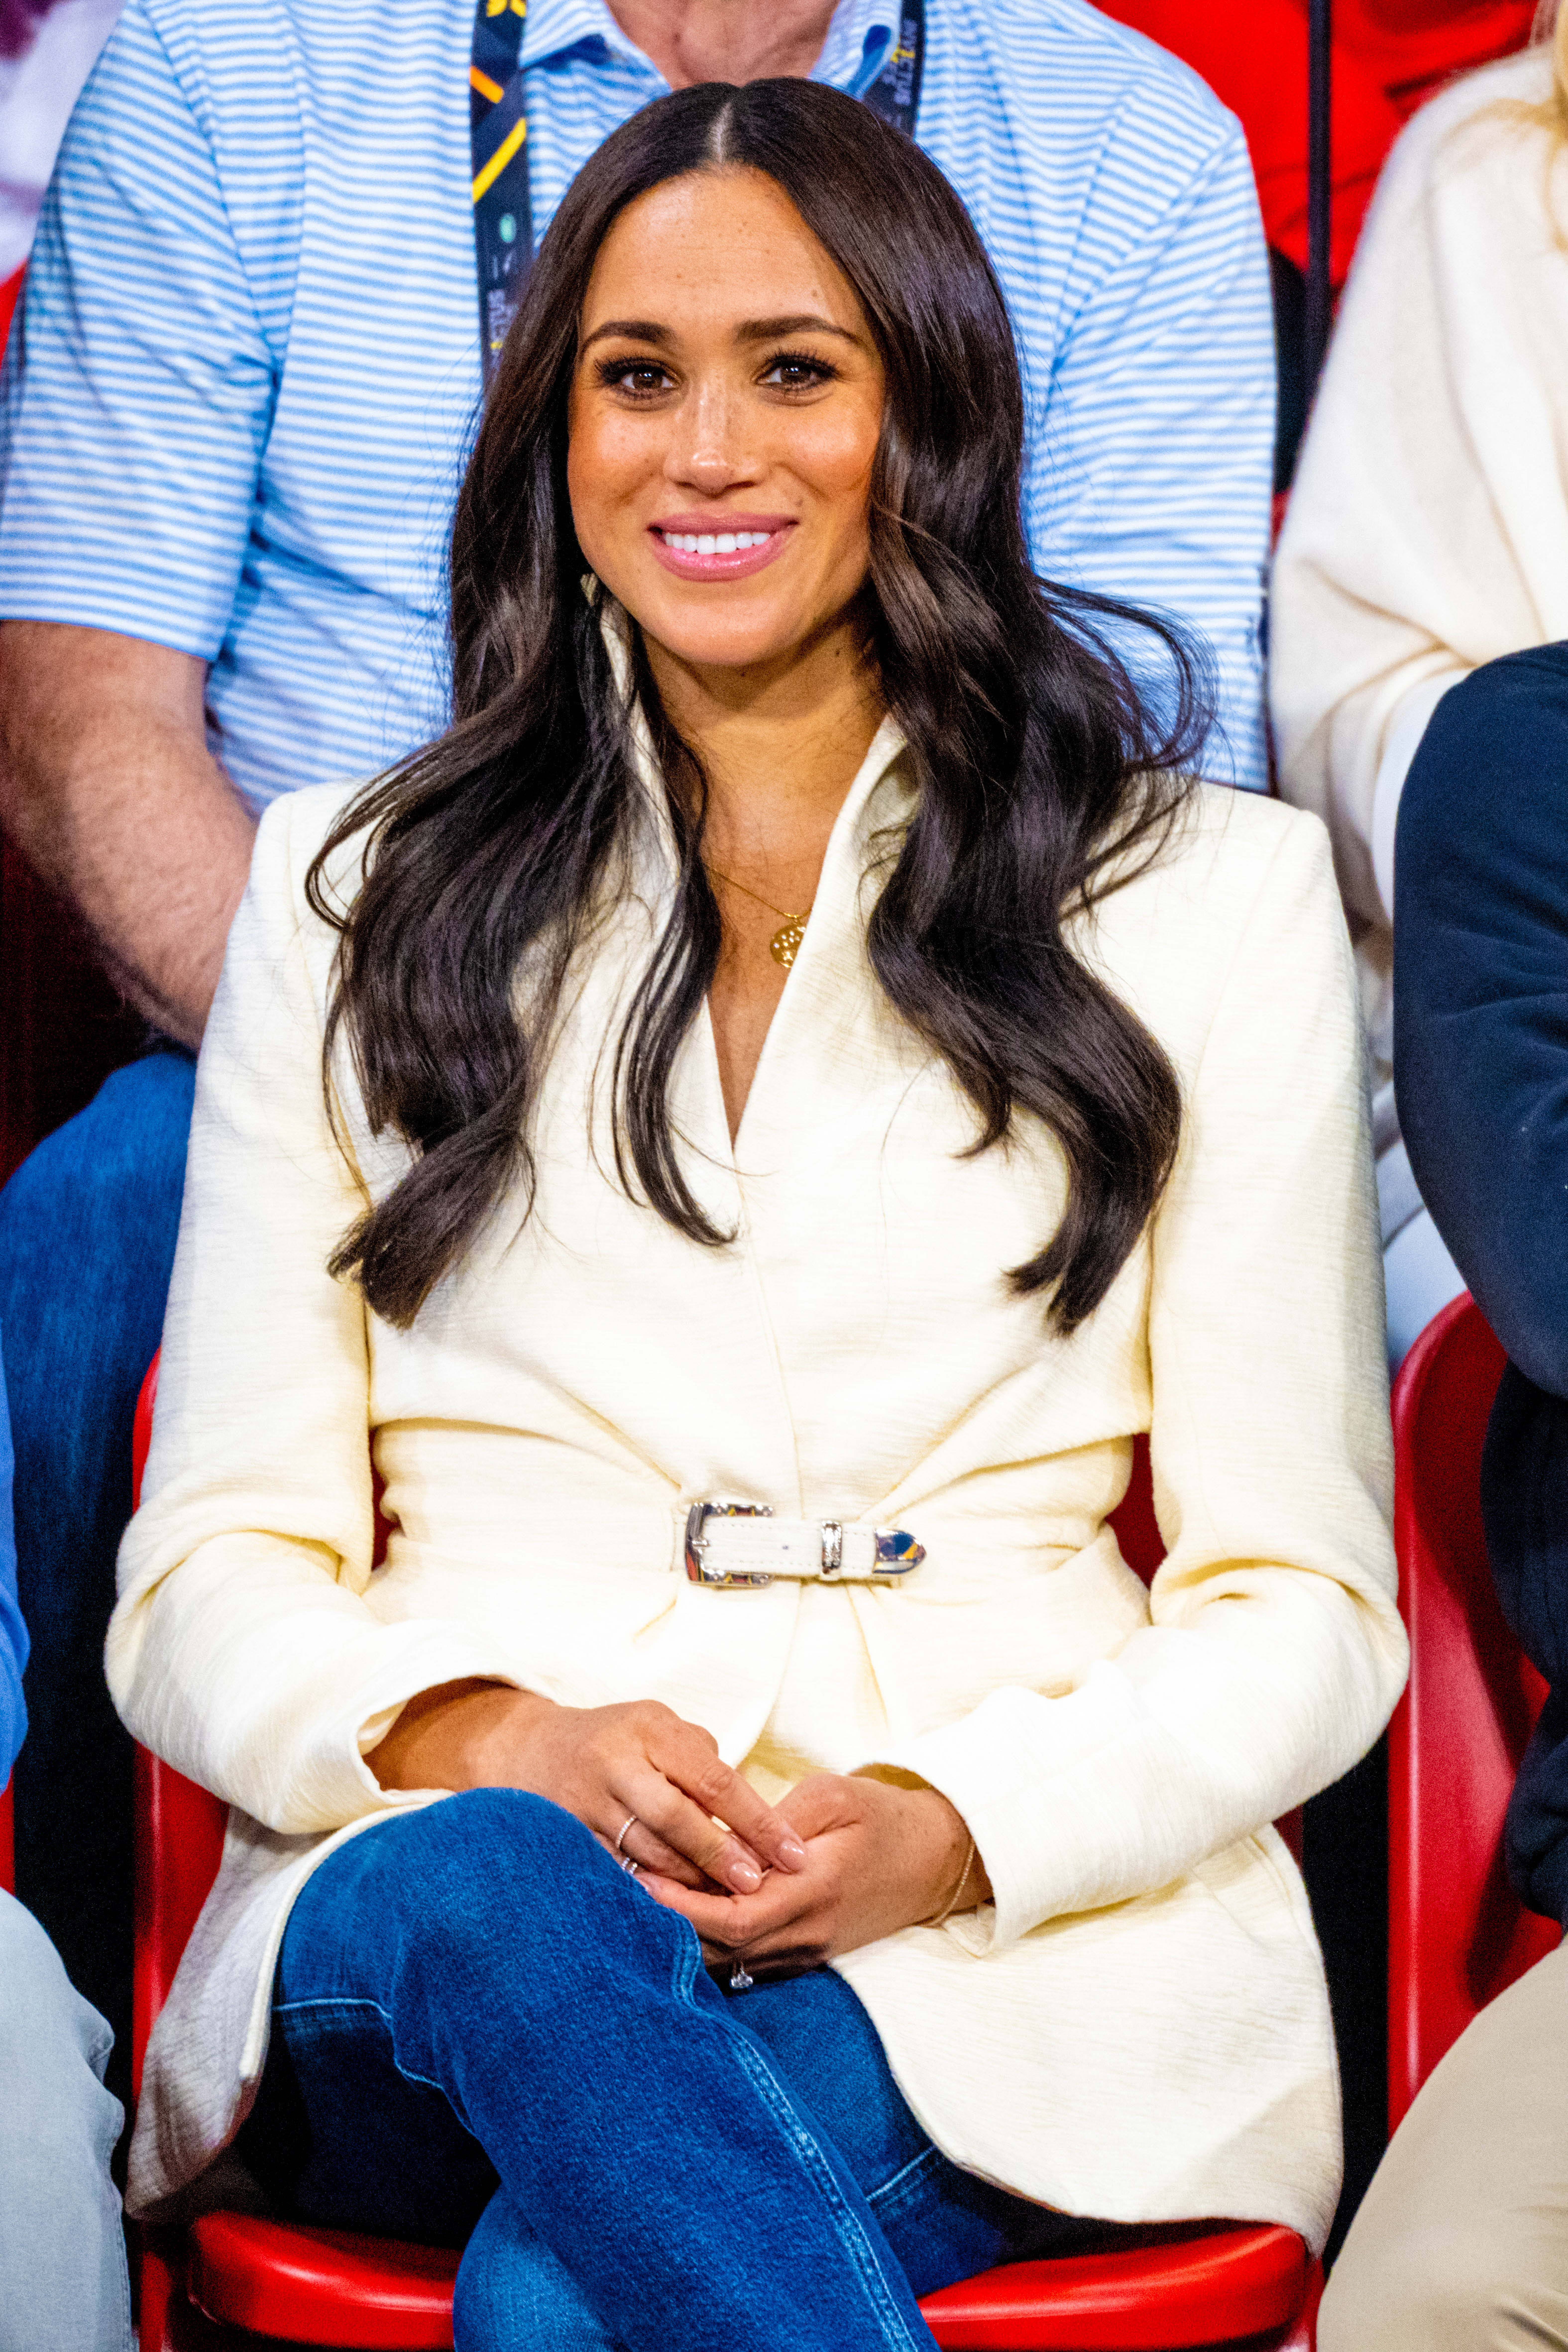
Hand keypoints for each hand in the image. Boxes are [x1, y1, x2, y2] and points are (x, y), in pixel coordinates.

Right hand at [368, 1679, 807, 1895]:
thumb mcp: (660, 1728)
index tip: (792, 1853)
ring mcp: (586, 1800)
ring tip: (727, 1904)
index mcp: (650, 1729)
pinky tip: (676, 1910)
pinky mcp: (567, 1835)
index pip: (715, 1778)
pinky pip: (613, 1870)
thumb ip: (702, 1760)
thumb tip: (750, 1809)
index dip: (757, 1819)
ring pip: (645, 1851)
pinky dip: (648, 1891)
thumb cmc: (617, 1740)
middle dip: (722, 1856)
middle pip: (677, 1817)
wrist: (529, 1750)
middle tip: (758, 1885)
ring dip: (689, 1882)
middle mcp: (616, 1761)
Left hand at [640, 1772, 989, 1977]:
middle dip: (669, 1924)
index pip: (732, 1915)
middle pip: (721, 1947)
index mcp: (813, 1890)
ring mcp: (807, 1950)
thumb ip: (777, 1821)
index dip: (681, 1904)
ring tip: (639, 1902)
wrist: (936, 1858)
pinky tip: (682, 1916)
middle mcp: (806, 1932)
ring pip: (730, 1959)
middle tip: (620, 1891)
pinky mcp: (807, 1952)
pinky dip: (710, 1942)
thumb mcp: (833, 1797)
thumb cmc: (883, 1817)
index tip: (638, 1878)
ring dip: (685, 1936)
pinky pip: (748, 1959)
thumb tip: (728, 1838)